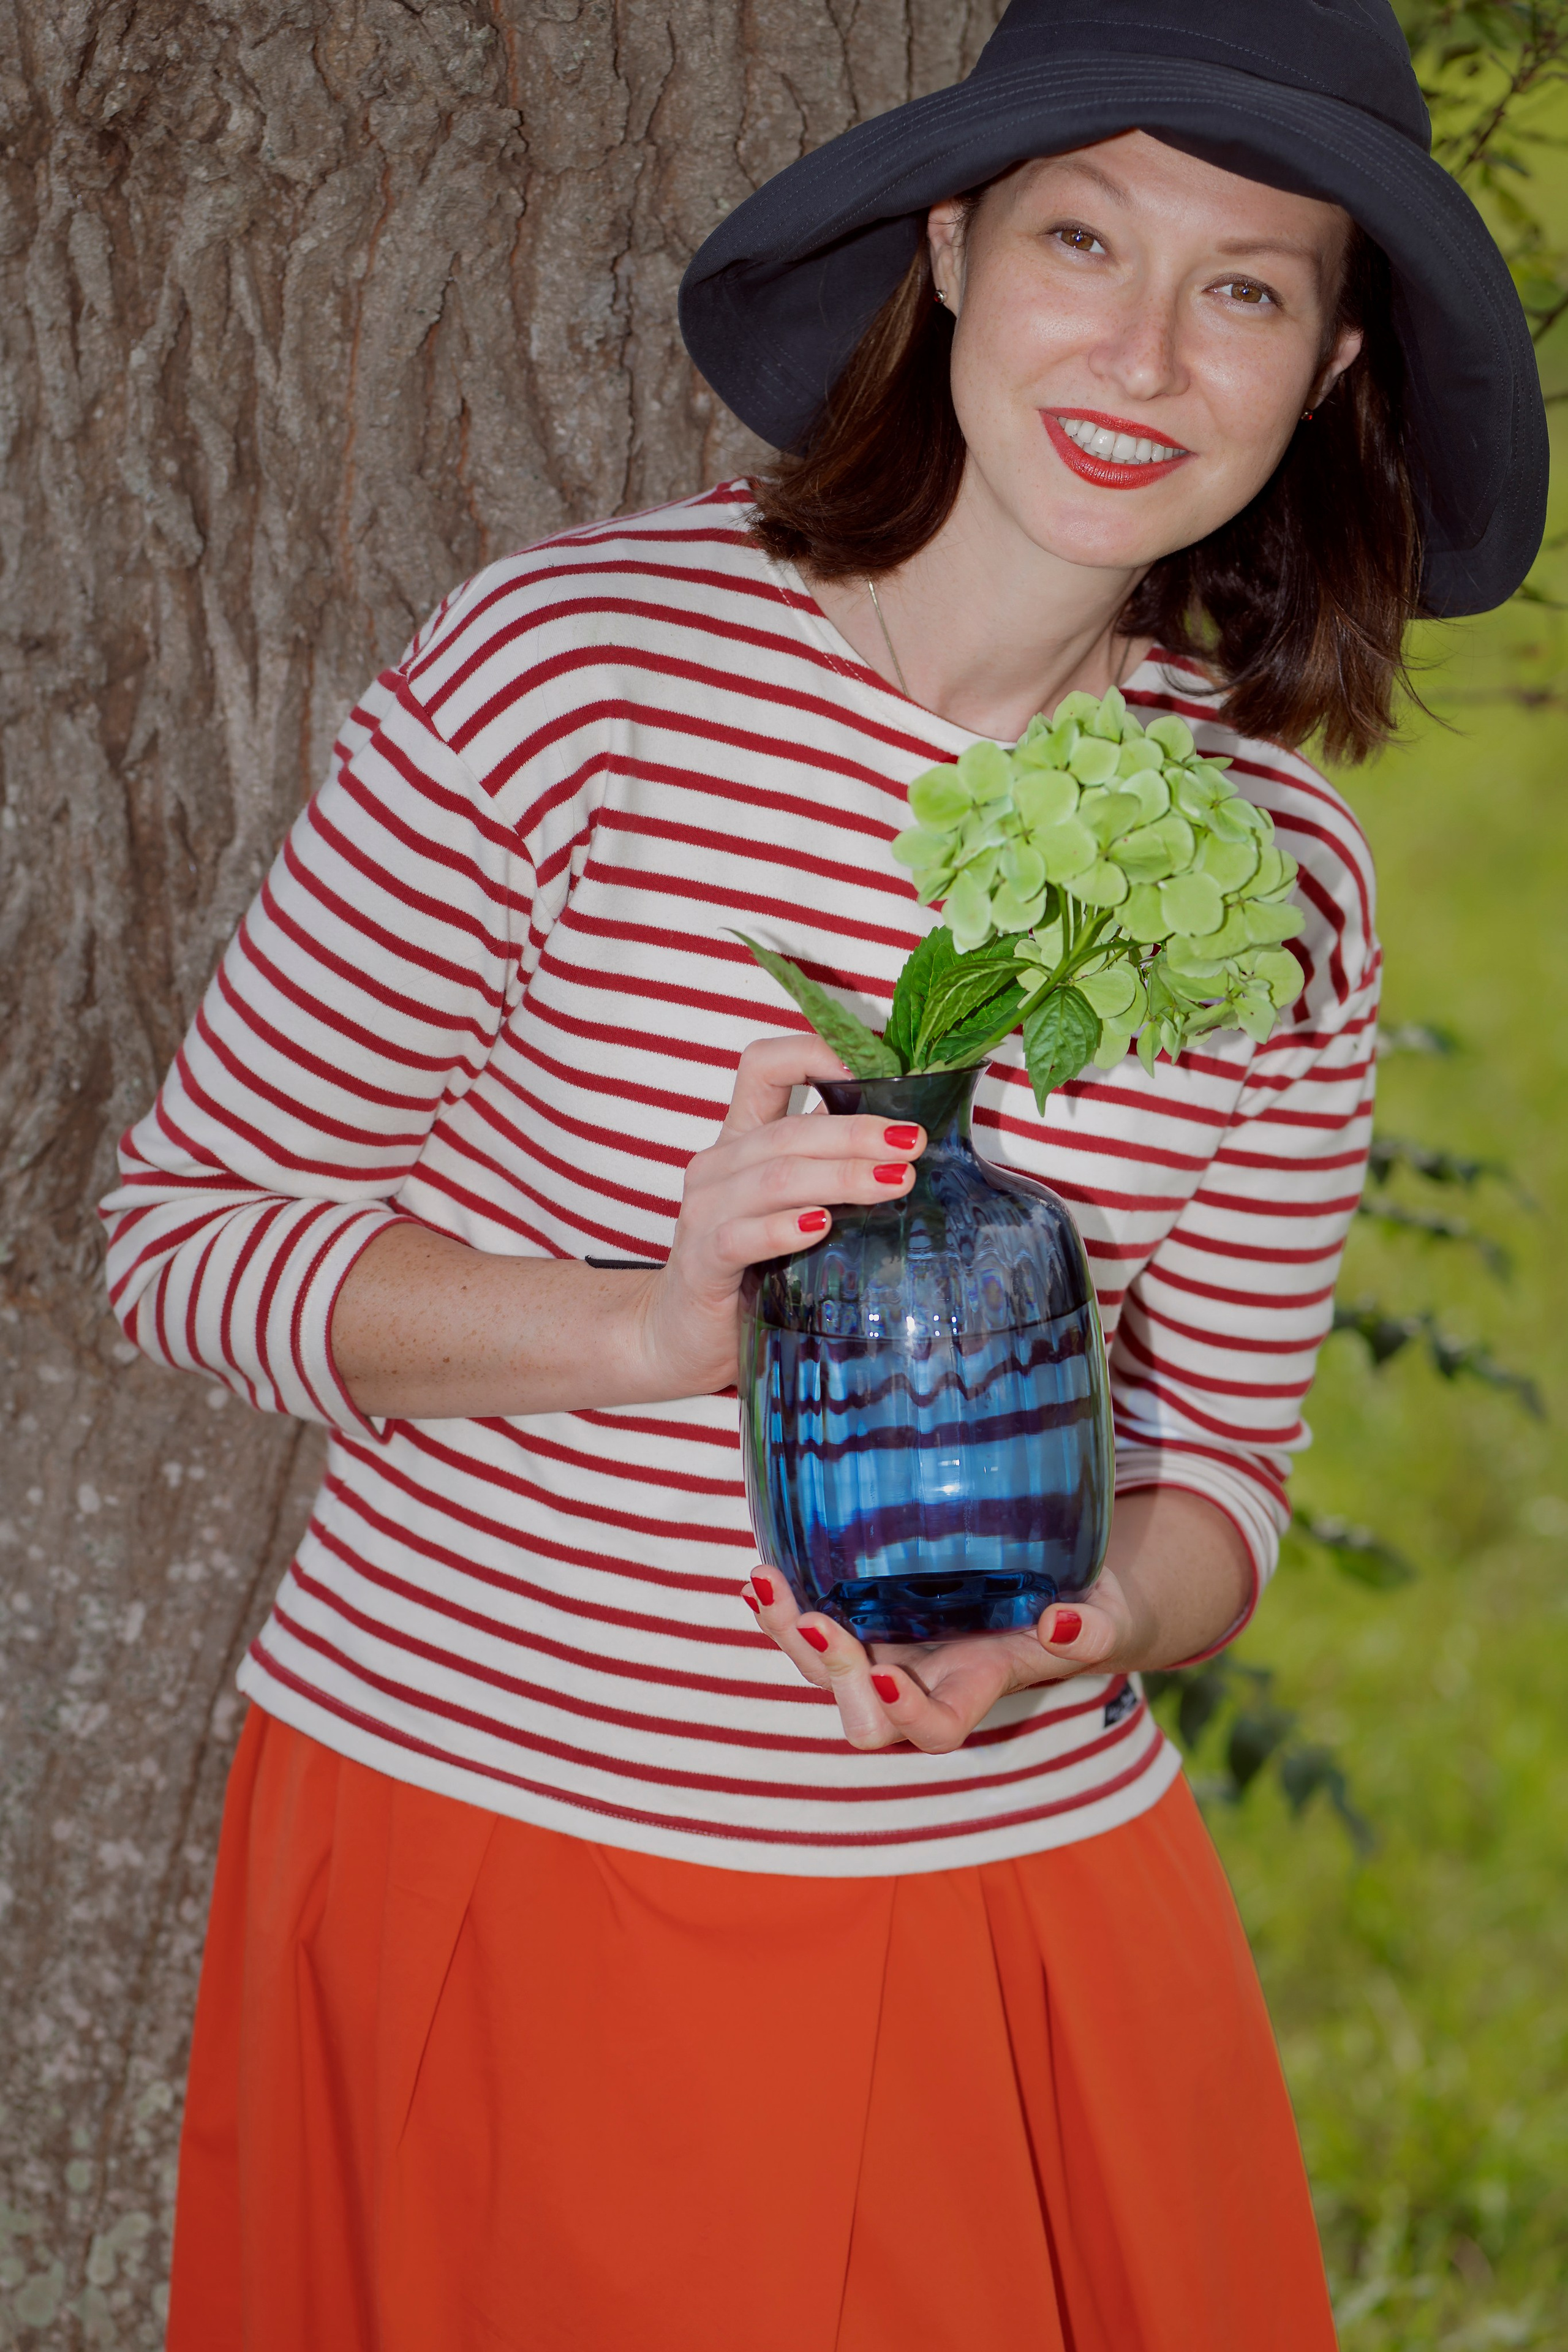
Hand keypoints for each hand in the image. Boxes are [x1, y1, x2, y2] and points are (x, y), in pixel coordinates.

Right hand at [631, 1033, 927, 1397]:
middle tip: (914, 1142)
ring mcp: (704, 1213)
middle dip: (858, 1132)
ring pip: (776, 1178)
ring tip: (896, 1182)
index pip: (764, 1065)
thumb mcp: (794, 1208)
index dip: (814, 1052)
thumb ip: (833, 1173)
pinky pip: (743, 1237)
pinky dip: (783, 1229)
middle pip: (789, 1129)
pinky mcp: (702, 1263)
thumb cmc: (754, 1271)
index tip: (878, 1067)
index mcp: (742, 1139)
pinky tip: (822, 1226)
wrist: (683, 1340)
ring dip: (840, 1176)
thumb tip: (914, 1150)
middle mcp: (718, 1166)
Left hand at [741, 1564, 1148, 1753]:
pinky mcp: (868, 1616)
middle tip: (820, 1623)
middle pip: (861, 1713)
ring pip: (823, 1671)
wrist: (1055, 1596)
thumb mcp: (1104, 1615)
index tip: (886, 1675)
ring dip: (790, 1636)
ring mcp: (887, 1652)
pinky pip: (813, 1625)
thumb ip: (1092, 1629)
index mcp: (976, 1689)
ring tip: (766, 1584)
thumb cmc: (1082, 1612)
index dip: (908, 1714)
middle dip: (836, 1675)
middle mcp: (922, 1683)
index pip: (937, 1728)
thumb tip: (1062, 1622)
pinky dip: (785, 1606)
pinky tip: (764, 1574)